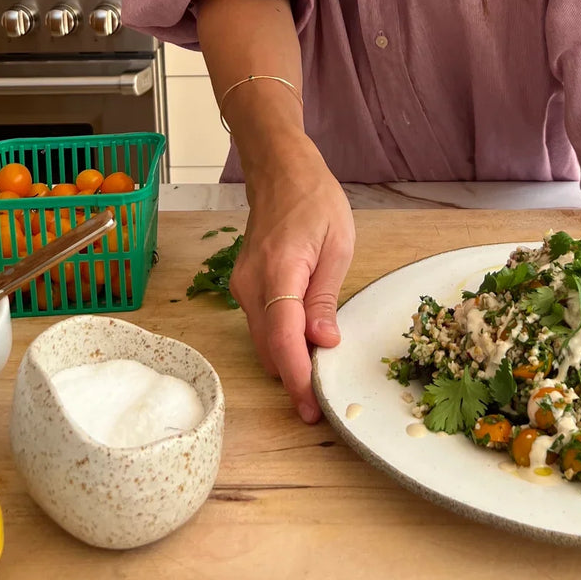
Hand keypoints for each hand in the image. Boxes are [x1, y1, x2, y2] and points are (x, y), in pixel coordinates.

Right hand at [229, 136, 354, 422]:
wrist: (280, 171)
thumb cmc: (315, 200)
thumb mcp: (337, 245)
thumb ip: (325, 297)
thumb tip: (322, 343)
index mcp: (279, 272)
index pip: (283, 339)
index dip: (297, 378)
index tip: (312, 408)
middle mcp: (251, 284)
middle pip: (269, 348)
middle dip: (293, 379)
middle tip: (322, 403)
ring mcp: (243, 286)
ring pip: (263, 341)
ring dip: (287, 362)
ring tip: (318, 375)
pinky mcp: (245, 286)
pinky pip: (262, 325)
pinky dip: (281, 341)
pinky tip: (305, 342)